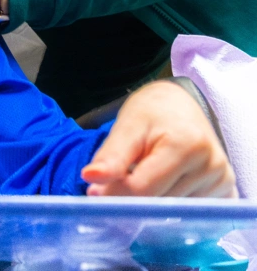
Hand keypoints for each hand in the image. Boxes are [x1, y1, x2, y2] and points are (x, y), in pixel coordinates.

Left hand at [82, 81, 236, 196]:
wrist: (179, 105)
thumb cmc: (152, 113)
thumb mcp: (127, 126)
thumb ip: (111, 156)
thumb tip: (89, 179)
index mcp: (187, 145)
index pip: (144, 188)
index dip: (116, 193)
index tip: (95, 192)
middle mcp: (212, 166)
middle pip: (160, 203)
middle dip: (134, 199)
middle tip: (117, 184)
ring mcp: (223, 181)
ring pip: (175, 211)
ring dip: (154, 201)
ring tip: (147, 174)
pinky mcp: (228, 192)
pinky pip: (192, 213)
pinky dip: (173, 205)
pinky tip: (166, 185)